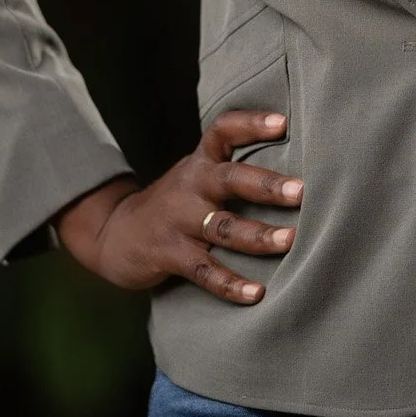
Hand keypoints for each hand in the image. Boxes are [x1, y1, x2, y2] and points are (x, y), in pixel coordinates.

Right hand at [50, 110, 301, 304]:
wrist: (114, 233)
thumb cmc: (176, 202)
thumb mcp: (197, 175)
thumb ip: (235, 168)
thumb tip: (302, 168)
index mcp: (200, 162)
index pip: (223, 131)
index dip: (251, 123)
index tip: (283, 122)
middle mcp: (191, 186)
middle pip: (229, 179)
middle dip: (266, 186)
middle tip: (301, 191)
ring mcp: (178, 220)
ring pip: (222, 227)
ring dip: (257, 236)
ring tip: (290, 240)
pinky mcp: (168, 254)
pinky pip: (204, 271)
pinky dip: (230, 283)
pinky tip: (256, 294)